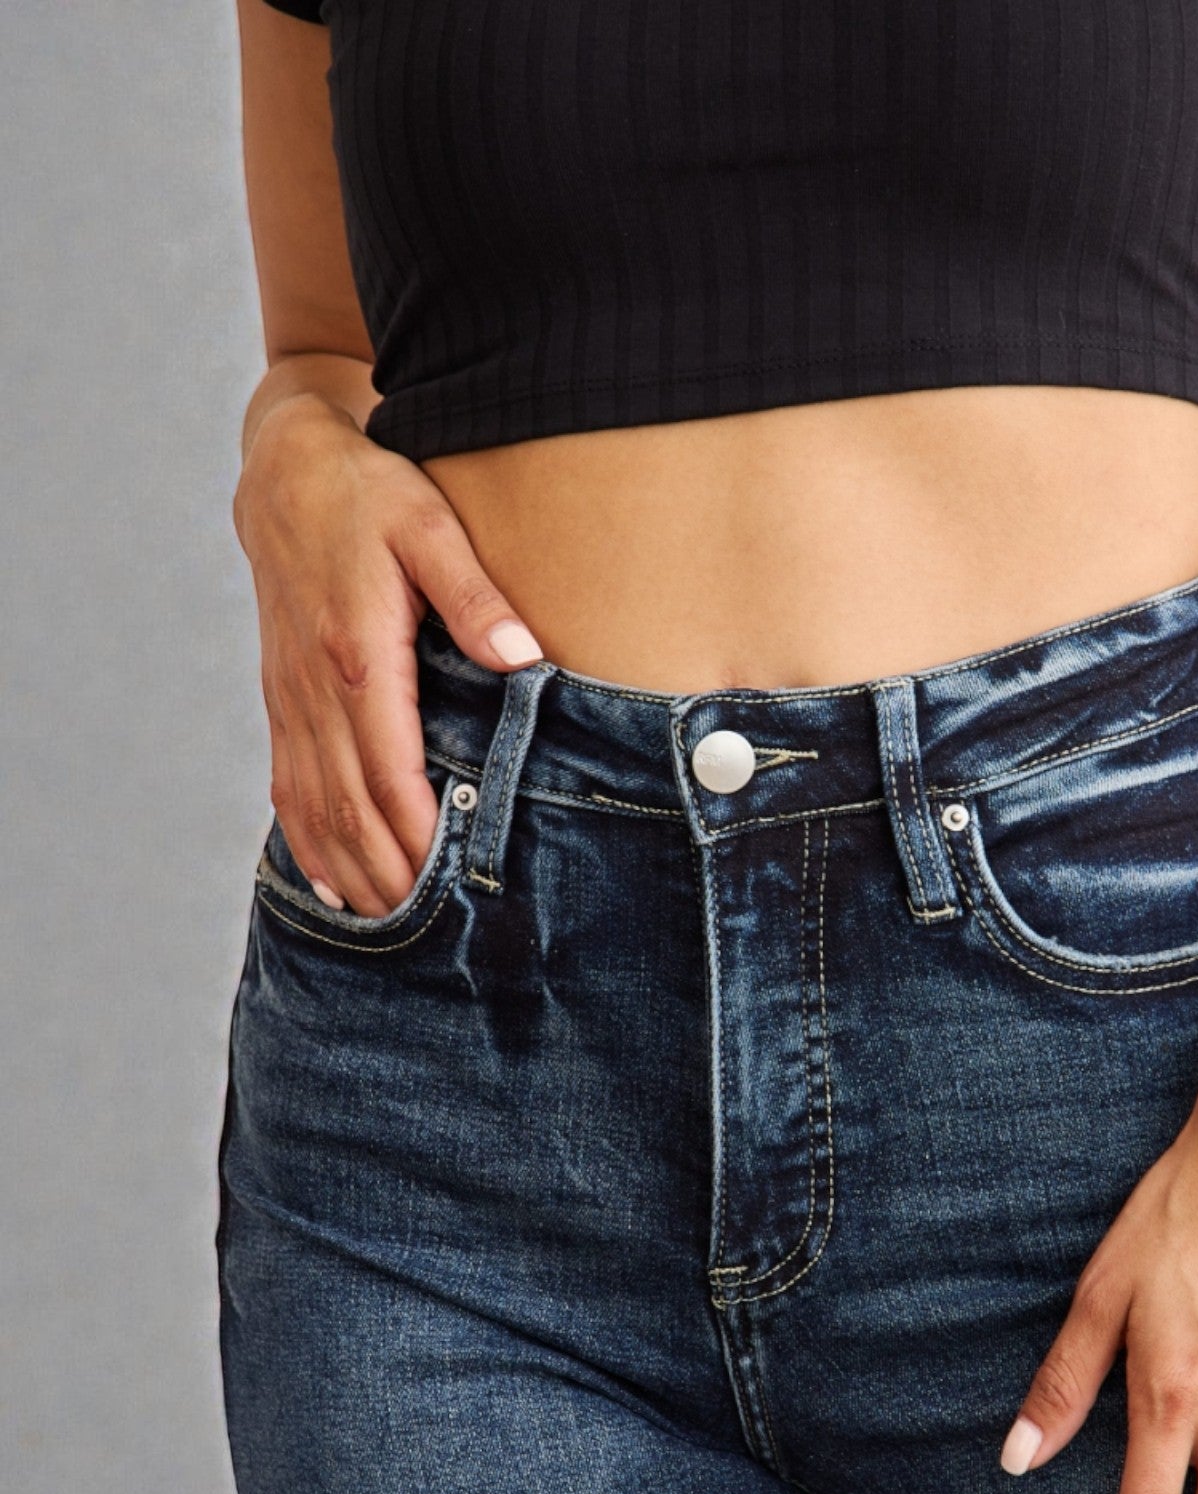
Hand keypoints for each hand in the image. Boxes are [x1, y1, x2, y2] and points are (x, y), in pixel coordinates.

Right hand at [232, 394, 543, 916]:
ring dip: (348, 868)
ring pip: (314, 803)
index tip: (446, 881)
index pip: (388, 768)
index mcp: (358, 654)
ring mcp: (291, 697)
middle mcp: (315, 687)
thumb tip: (524, 658)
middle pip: (349, 803)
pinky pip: (287, 783)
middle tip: (426, 929)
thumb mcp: (429, 526)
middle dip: (386, 870)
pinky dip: (308, 840)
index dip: (415, 832)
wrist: (286, 470)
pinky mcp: (282, 698)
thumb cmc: (369, 494)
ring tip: (387, 924)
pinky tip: (331, 882)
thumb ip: (476, 596)